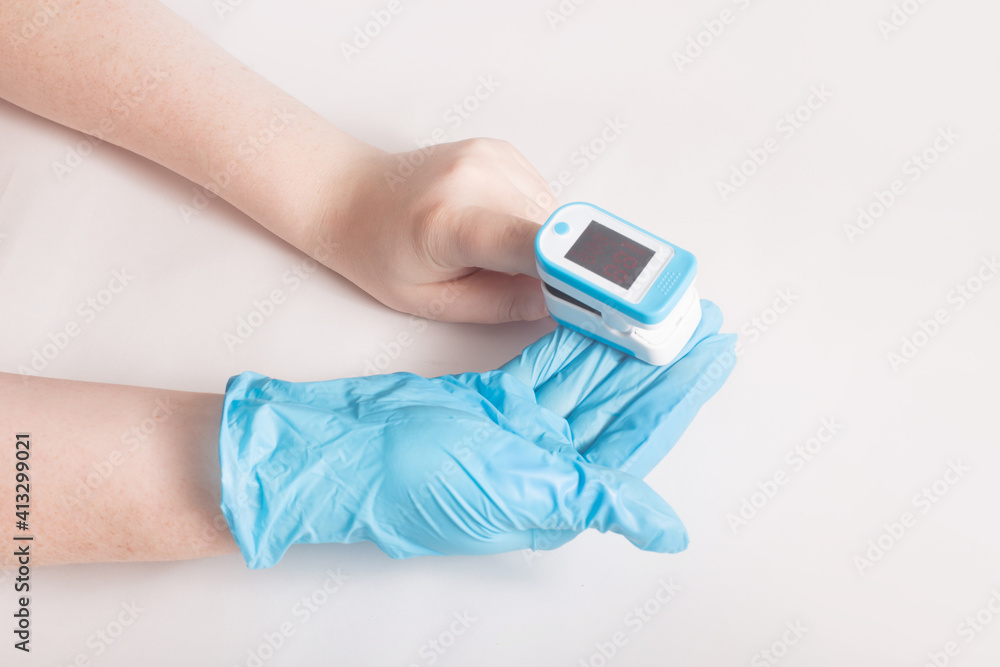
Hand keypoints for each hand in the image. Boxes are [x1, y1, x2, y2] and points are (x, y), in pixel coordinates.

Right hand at [218, 302, 735, 567]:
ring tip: (656, 312)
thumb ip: (592, 500)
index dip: (675, 397)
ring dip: (619, 346)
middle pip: (617, 404)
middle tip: (699, 320)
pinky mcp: (490, 399)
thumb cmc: (413, 485)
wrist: (342, 454)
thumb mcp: (510, 494)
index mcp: (559, 492)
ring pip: (583, 380)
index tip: (711, 355)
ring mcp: (517, 428)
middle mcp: (545, 462)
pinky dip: (570, 341)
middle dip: (659, 364)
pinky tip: (596, 319)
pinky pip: (543, 365)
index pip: (633, 438)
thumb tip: (664, 529)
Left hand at [305, 138, 555, 322]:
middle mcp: (474, 177)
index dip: (570, 265)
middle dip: (552, 264)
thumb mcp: (431, 302)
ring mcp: (490, 156)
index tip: (598, 288)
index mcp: (448, 221)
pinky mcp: (500, 149)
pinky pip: (540, 195)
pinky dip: (529, 218)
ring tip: (487, 249)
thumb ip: (498, 306)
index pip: (529, 242)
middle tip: (518, 285)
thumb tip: (557, 304)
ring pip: (552, 213)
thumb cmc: (379, 252)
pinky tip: (491, 224)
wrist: (351, 195)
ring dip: (539, 240)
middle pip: (552, 231)